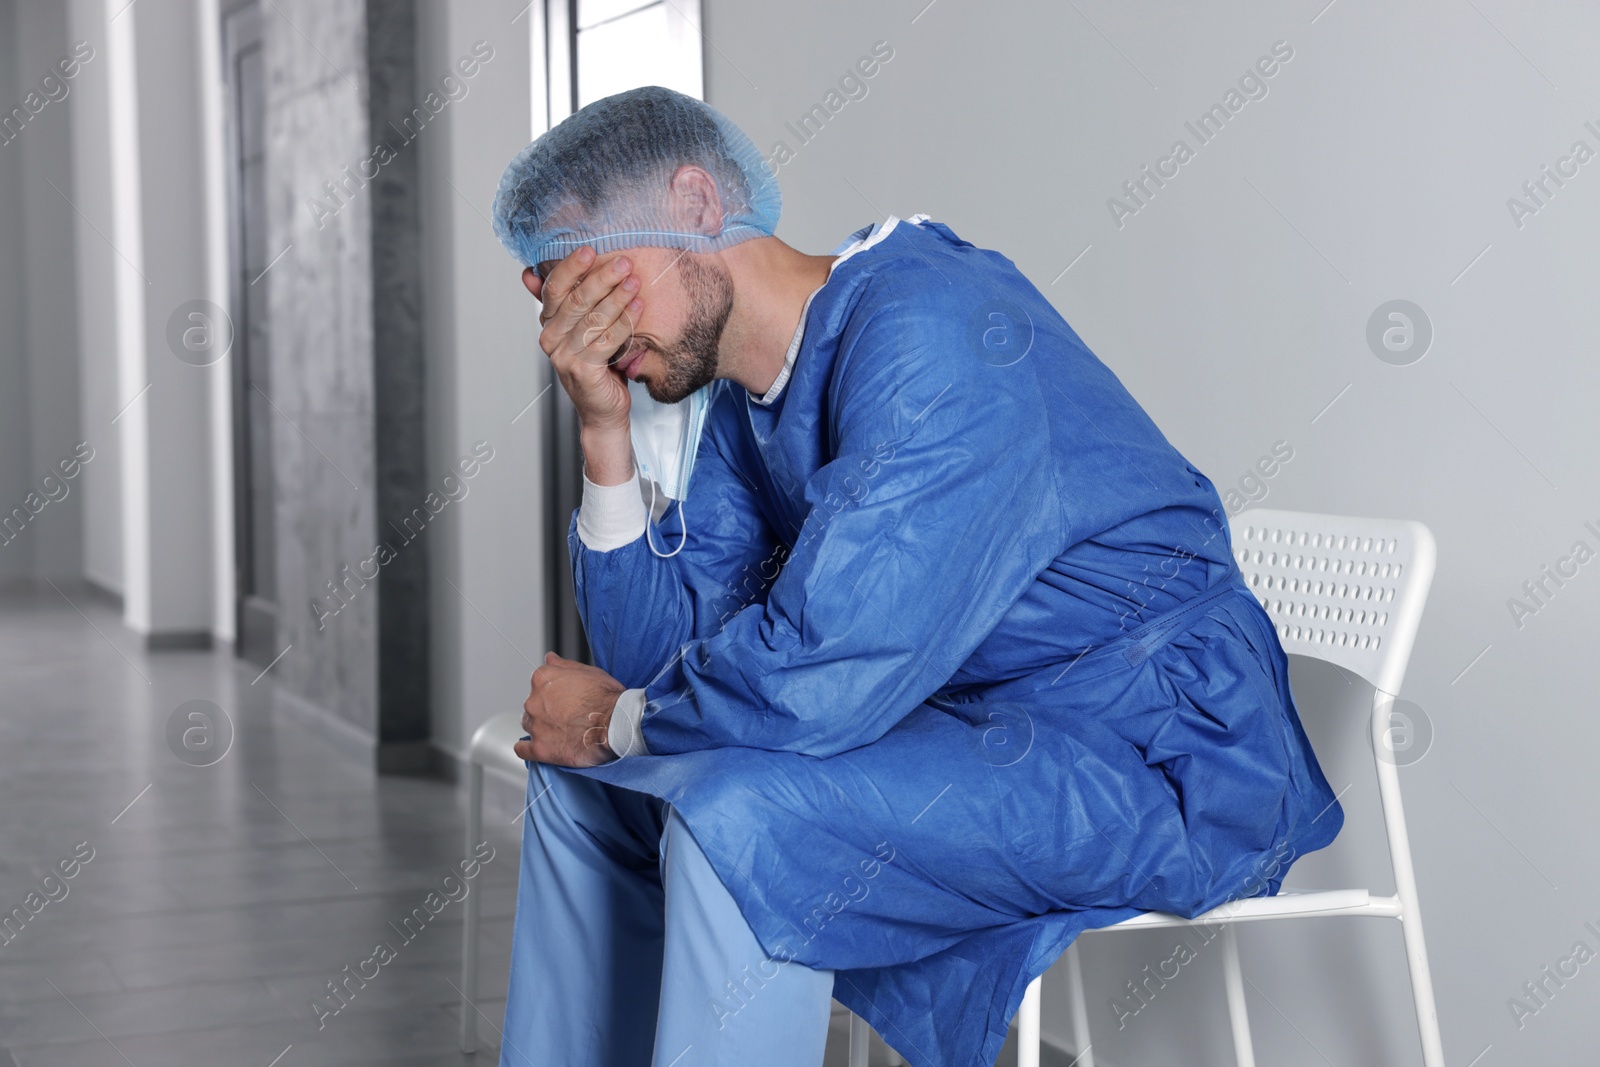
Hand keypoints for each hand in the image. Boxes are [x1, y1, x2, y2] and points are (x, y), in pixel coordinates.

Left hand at [515, 652, 625, 766]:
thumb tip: (550, 658)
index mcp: (543, 679)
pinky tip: (539, 746)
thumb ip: (564, 665)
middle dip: (546, 710)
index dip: (553, 693)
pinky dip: (528, 749)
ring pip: (529, 725)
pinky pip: (523, 750)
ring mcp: (536, 725)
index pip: (538, 684)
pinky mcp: (540, 748)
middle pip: (532, 705)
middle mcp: (534, 701)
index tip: (563, 700)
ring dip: (540, 727)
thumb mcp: (589, 672)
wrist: (616, 724)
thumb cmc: (607, 698)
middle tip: (566, 716)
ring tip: (561, 732)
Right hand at [525, 247, 642, 436]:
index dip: (570, 268)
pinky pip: (607, 341)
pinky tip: (638, 307)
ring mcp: (566, 357)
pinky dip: (625, 322)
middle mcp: (552, 339)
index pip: (554, 289)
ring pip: (593, 319)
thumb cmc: (595, 366)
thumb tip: (531, 271)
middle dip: (601, 279)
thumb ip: (564, 301)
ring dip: (617, 297)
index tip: (590, 250)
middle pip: (576, 301)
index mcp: (548, 324)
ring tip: (635, 281)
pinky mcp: (585, 371)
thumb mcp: (578, 329)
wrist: (602, 410)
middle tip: (623, 263)